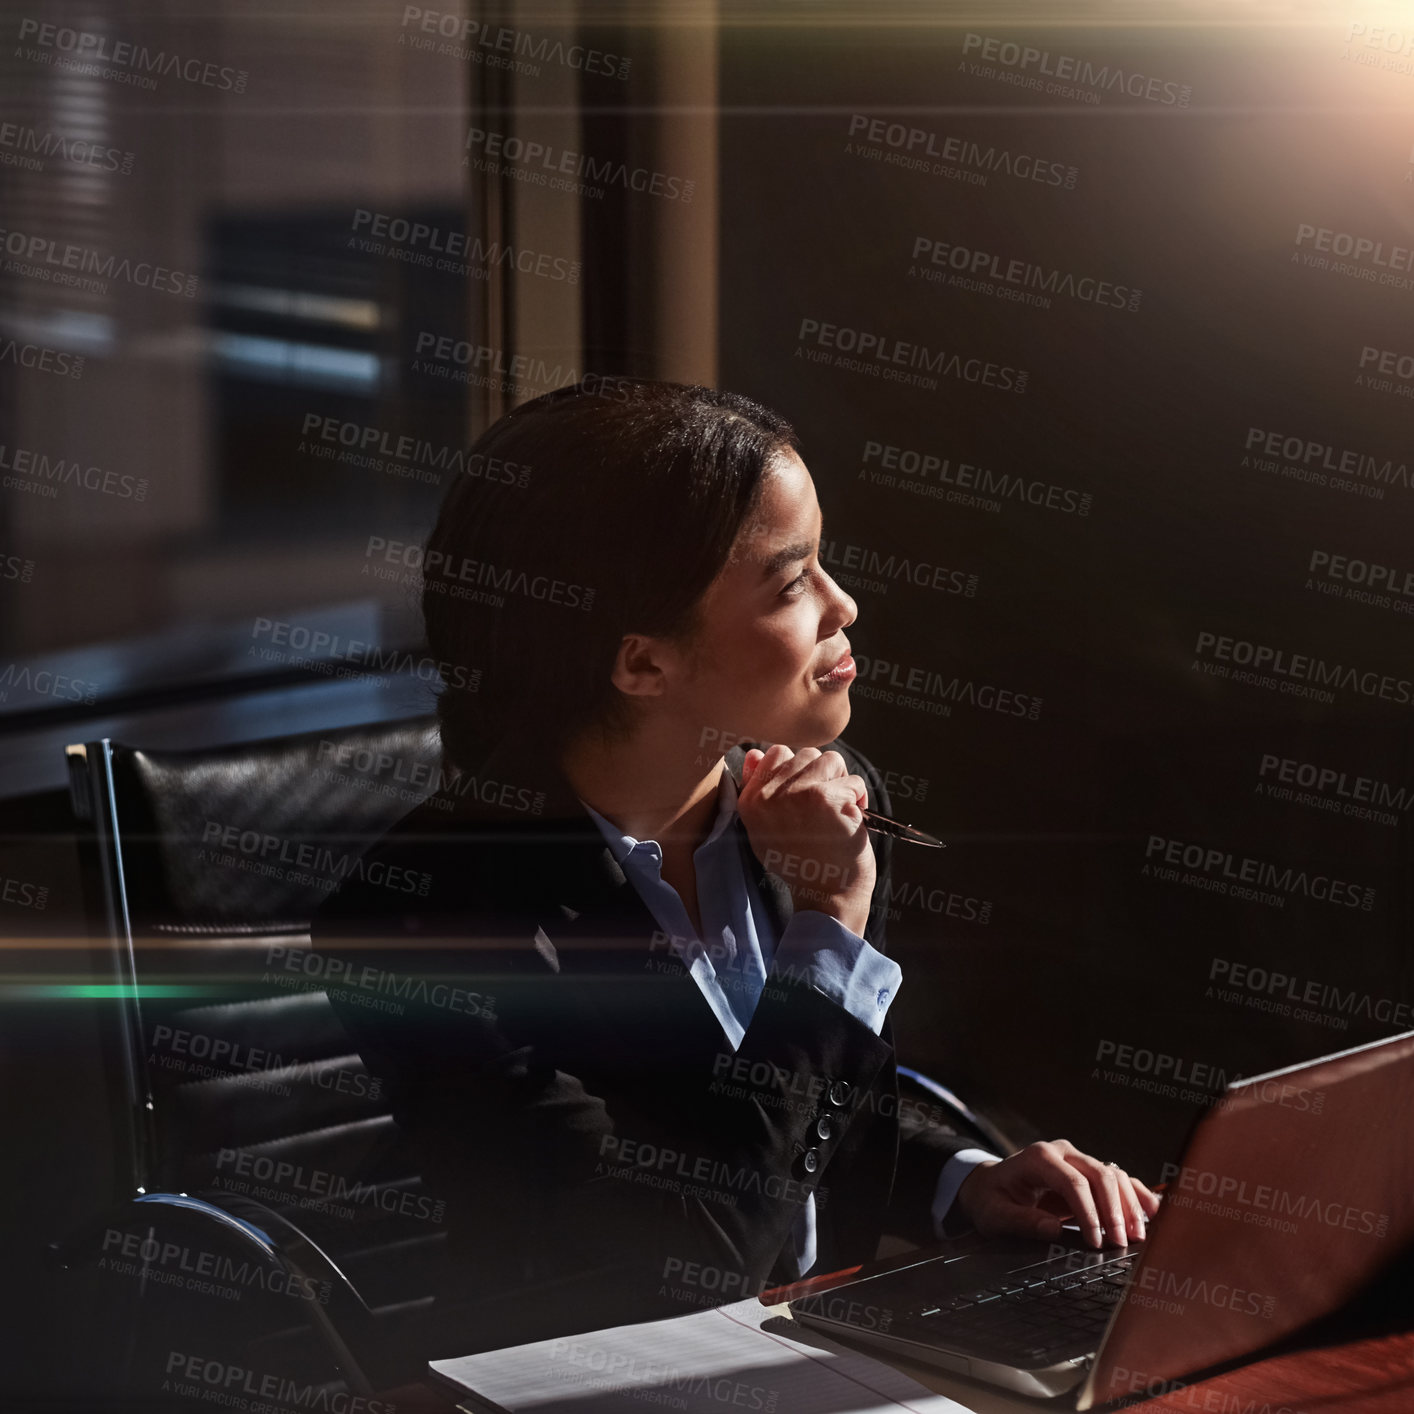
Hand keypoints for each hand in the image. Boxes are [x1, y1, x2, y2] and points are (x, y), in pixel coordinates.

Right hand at [738, 745, 875, 937]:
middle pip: (806, 754)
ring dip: (841, 783)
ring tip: (838, 810)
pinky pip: (853, 780)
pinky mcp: (829, 799)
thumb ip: (757, 790)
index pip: (775, 753)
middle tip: (824, 808)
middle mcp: (770, 795)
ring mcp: (800, 794)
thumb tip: (755, 753)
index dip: (797, 771)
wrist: (827, 895)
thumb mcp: (764, 830)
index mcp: (751, 801)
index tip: (804, 798)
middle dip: (822, 776)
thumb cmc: (800, 863)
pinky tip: (852, 820)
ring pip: (831, 760)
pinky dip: (859, 798)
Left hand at [955, 1140, 1160, 1249]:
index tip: (1097, 1242)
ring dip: (1129, 1205)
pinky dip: (1135, 1194)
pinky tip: (1151, 1212)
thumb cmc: (991, 1199)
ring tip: (1137, 1235)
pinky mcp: (1087, 1172)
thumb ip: (1021, 1221)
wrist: (990, 1186)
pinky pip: (1118, 1178)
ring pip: (1113, 1174)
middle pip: (1099, 1174)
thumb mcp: (995, 1214)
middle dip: (1114, 1210)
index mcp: (1038, 1158)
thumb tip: (1053, 1230)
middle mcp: (1061, 1153)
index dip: (1089, 1213)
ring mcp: (1077, 1159)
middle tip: (1122, 1243)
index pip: (1073, 1183)